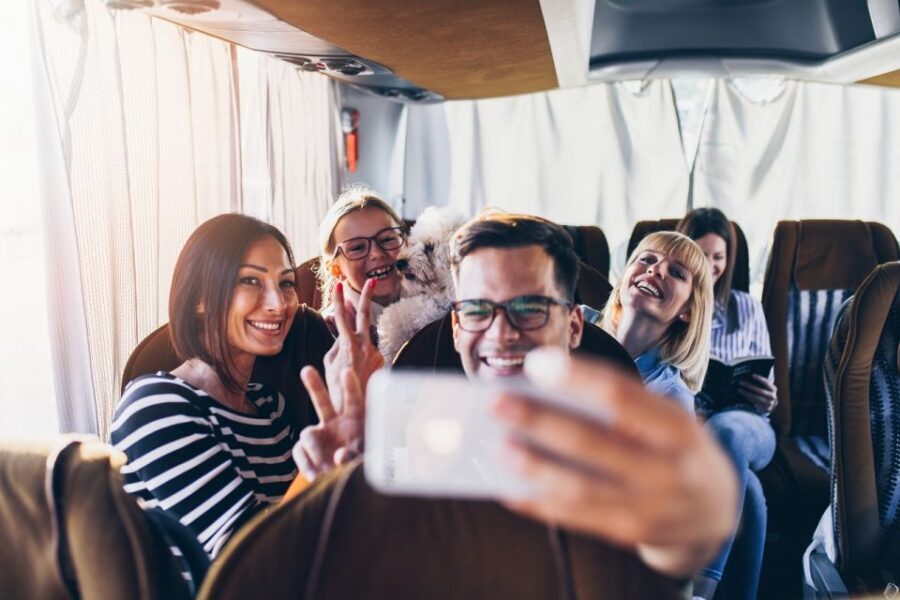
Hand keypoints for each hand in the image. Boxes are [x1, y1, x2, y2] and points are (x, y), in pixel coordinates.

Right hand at [294, 366, 364, 480]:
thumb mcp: (368, 460)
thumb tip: (339, 456)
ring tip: (325, 469)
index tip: (347, 372)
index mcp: (356, 418)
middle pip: (322, 402)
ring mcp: (320, 435)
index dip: (350, 387)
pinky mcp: (307, 450)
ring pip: (306, 434)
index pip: (354, 399)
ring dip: (315, 451)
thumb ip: (356, 457)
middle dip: (314, 386)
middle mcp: (336, 422)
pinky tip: (315, 476)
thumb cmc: (366, 464)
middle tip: (306, 370)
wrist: (353, 478)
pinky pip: (300, 452)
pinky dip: (306, 465)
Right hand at [325, 280, 383, 411]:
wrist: (356, 410)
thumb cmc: (337, 388)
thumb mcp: (329, 364)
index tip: (337, 285)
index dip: (338, 300)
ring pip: (366, 333)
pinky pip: (368, 350)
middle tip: (371, 280)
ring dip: (359, 325)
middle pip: (364, 315)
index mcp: (349, 344)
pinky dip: (360, 350)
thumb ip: (335, 344)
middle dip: (367, 296)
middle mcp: (365, 345)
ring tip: (353, 314)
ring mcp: (375, 352)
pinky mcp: (380, 360)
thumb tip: (340, 332)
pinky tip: (354, 360)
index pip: (341, 317)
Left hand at [494, 348, 738, 577]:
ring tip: (498, 447)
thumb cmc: (677, 447)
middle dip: (539, 420)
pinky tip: (509, 489)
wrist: (718, 509)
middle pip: (592, 442)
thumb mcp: (666, 418)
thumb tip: (547, 390)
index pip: (621, 397)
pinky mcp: (629, 532)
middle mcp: (667, 469)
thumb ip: (620, 405)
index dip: (576, 379)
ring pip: (580, 488)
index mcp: (677, 427)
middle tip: (497, 403)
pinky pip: (576, 518)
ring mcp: (649, 507)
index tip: (535, 362)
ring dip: (533, 467)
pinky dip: (539, 503)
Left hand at [737, 374, 777, 413]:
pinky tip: (742, 394)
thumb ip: (761, 383)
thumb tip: (749, 376)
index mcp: (773, 389)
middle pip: (760, 391)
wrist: (771, 403)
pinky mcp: (764, 408)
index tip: (752, 375)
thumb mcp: (766, 387)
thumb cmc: (766, 392)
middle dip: (749, 386)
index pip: (766, 383)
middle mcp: (772, 396)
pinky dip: (747, 397)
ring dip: (746, 393)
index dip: (760, 379)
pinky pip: (754, 402)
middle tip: (740, 382)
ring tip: (739, 389)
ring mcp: (769, 403)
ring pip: (756, 397)